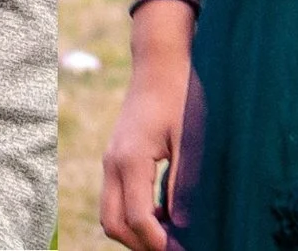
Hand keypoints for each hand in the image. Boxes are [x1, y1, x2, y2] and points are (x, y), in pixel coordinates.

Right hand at [101, 42, 189, 250]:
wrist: (159, 64)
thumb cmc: (180, 97)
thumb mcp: (189, 141)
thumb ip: (183, 184)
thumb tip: (182, 225)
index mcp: (131, 159)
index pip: (137, 218)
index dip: (158, 243)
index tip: (182, 249)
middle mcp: (112, 163)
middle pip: (113, 224)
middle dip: (140, 244)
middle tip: (174, 247)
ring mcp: (109, 161)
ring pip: (109, 215)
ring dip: (134, 232)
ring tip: (169, 234)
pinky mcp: (113, 159)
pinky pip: (114, 200)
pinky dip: (131, 216)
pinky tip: (161, 213)